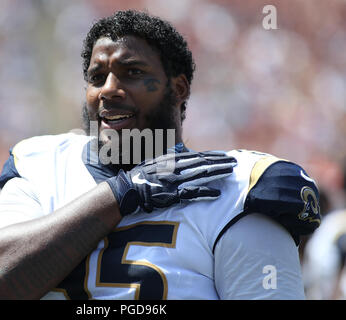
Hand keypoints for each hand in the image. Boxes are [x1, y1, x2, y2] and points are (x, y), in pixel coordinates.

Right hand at [106, 151, 236, 215]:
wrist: (126, 190)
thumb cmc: (139, 177)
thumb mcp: (154, 161)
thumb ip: (169, 155)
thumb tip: (181, 147)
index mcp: (171, 160)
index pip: (196, 156)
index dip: (212, 156)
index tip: (224, 156)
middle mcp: (174, 168)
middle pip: (202, 163)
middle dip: (219, 162)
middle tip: (234, 162)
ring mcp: (173, 181)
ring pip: (200, 175)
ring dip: (217, 173)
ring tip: (230, 172)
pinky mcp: (171, 194)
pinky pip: (192, 193)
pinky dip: (205, 192)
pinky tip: (217, 193)